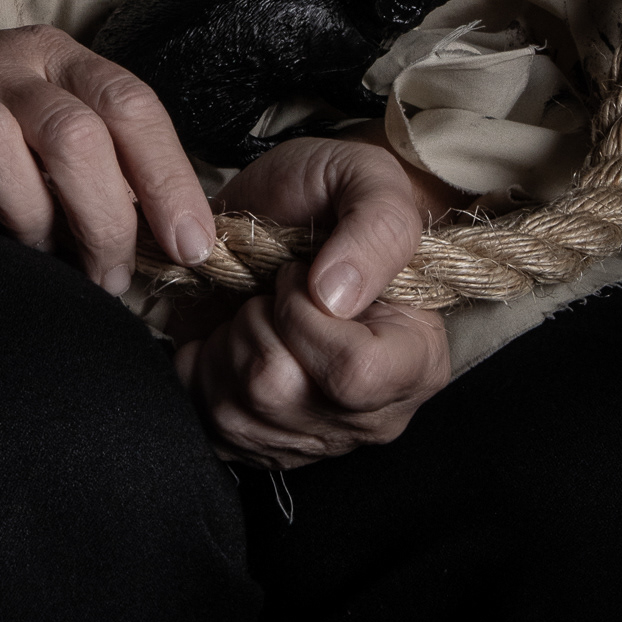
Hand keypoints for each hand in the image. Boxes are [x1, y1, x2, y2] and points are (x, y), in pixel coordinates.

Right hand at [0, 25, 214, 294]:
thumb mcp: (53, 125)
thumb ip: (109, 166)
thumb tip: (178, 242)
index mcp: (57, 56)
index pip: (130, 105)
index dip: (168, 180)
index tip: (190, 248)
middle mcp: (0, 59)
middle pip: (70, 134)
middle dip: (100, 221)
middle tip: (106, 276)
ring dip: (23, 217)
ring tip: (34, 252)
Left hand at [174, 138, 449, 469]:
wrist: (286, 214)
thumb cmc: (332, 197)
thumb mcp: (368, 179)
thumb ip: (377, 227)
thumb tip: (335, 296)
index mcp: (418, 359)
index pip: (356, 373)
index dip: (308, 317)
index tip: (301, 274)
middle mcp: (372, 413)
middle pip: (282, 391)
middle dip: (258, 318)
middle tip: (275, 284)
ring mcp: (315, 436)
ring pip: (239, 406)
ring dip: (227, 338)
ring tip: (255, 306)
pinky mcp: (261, 442)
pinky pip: (208, 419)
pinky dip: (202, 368)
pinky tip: (232, 336)